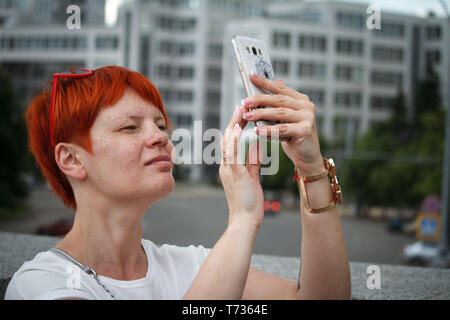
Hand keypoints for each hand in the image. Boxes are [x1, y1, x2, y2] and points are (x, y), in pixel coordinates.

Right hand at [220, 106, 263, 228]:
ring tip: (240, 110)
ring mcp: (228, 170)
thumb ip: (253, 161)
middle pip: (227, 138)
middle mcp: (225, 166)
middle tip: (241, 105)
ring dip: (233, 124)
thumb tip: (257, 147)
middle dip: (234, 120)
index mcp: (229, 167)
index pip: (231, 142)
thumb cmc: (249, 202)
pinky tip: (239, 127)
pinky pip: (232, 153)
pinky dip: (234, 139)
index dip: (235, 126)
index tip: (241, 114)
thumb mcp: (251, 177)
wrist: (245, 221)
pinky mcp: (234, 174)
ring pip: (227, 142)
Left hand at [242, 73, 324, 175]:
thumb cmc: (292, 138)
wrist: (307, 158)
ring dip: (261, 114)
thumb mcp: (282, 120)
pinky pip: (283, 128)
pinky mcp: (306, 130)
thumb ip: (275, 107)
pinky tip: (257, 130)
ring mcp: (308, 117)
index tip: (251, 76)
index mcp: (301, 100)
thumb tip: (260, 91)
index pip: (280, 88)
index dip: (265, 82)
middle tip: (245, 102)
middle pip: (279, 100)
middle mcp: (306, 106)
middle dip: (260, 99)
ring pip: (280, 113)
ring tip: (247, 116)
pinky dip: (268, 129)